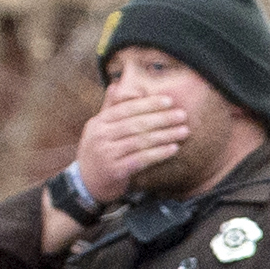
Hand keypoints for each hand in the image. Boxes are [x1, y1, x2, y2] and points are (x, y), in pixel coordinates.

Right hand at [75, 77, 189, 201]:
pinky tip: (174, 149)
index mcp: (98, 122)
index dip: (148, 104)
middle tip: (182, 115)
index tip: (169, 101)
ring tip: (183, 131)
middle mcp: (101, 136)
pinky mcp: (115, 171)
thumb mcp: (98, 128)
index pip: (126, 109)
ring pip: (141, 141)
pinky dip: (159, 153)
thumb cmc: (98, 152)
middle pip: (136, 124)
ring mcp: (107, 154)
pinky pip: (141, 159)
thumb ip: (109, 108)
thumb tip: (116, 85)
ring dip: (165, 135)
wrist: (86, 183)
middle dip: (162, 119)